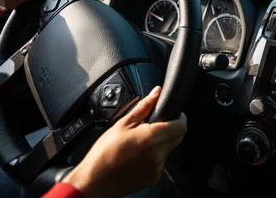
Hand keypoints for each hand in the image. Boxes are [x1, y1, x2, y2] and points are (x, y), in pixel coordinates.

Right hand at [63, 87, 186, 197]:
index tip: (172, 113)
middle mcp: (158, 154)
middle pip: (177, 136)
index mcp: (152, 138)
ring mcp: (157, 168)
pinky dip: (154, 155)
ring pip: (169, 149)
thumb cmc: (104, 154)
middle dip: (169, 128)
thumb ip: (143, 107)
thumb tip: (156, 92)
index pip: (181, 125)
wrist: (93, 182)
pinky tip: (138, 155)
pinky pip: (161, 161)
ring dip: (161, 142)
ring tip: (140, 142)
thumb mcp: (122, 124)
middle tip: (152, 126)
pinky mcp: (153, 177)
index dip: (179, 117)